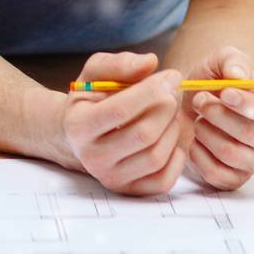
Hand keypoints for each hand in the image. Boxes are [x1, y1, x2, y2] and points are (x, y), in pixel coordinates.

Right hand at [61, 51, 186, 194]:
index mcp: (79, 125)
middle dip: (167, 108)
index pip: (121, 110)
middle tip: (174, 92)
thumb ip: (120, 64)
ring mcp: (110, 178)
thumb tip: (150, 63)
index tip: (172, 76)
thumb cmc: (91, 98)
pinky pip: (164, 180)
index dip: (153, 90)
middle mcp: (92, 157)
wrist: (77, 134)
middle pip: (144, 134)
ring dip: (172, 129)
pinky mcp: (128, 190)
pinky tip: (168, 137)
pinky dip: (176, 156)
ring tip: (170, 112)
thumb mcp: (95, 73)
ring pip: (156, 156)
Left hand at [184, 46, 253, 190]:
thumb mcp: (220, 62)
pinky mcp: (232, 178)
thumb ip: (232, 61)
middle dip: (219, 115)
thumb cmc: (211, 83)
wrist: (188, 103)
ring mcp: (253, 162)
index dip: (249, 105)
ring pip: (231, 154)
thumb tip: (238, 77)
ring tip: (198, 119)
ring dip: (206, 133)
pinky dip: (198, 155)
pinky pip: (216, 174)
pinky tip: (195, 140)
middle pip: (251, 135)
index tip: (225, 92)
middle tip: (199, 100)